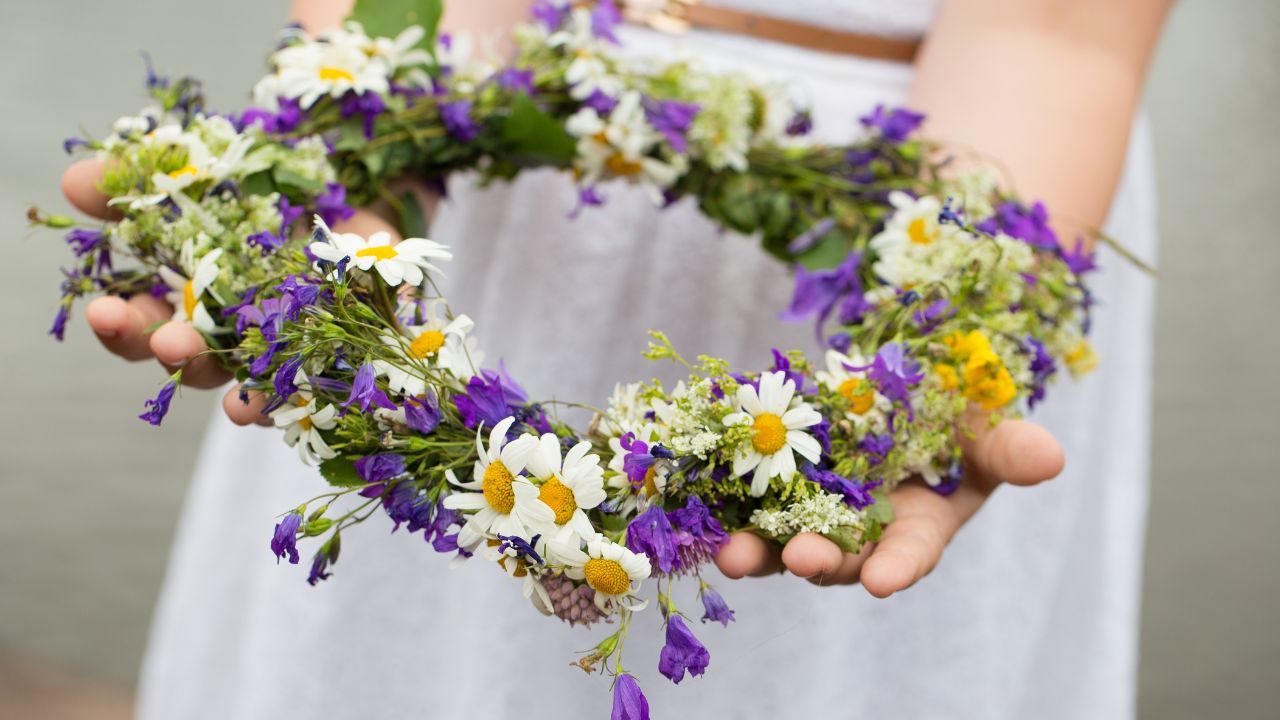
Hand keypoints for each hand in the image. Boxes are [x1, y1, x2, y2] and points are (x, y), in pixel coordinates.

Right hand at [60, 159, 410, 426]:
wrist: (357, 191)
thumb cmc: (269, 188)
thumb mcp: (209, 169)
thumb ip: (146, 180)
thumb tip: (74, 182)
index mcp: (188, 294)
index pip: (142, 324)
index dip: (120, 324)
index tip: (102, 310)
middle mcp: (229, 329)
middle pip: (188, 358)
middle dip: (172, 351)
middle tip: (167, 342)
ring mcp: (279, 344)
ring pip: (243, 377)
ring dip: (229, 382)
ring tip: (228, 388)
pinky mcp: (331, 347)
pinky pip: (307, 383)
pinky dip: (284, 396)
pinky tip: (265, 401)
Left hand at [713, 414, 1064, 596]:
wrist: (894, 393)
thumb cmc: (950, 418)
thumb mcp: (983, 427)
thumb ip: (1009, 448)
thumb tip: (1051, 458)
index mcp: (916, 525)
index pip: (911, 554)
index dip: (900, 567)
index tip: (887, 582)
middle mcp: (859, 530)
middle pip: (838, 557)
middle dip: (820, 561)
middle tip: (800, 560)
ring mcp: (808, 511)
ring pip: (779, 541)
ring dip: (756, 551)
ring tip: (732, 555)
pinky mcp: (768, 485)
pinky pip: (741, 502)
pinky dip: (720, 506)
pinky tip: (698, 509)